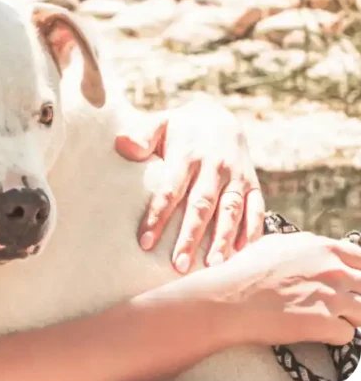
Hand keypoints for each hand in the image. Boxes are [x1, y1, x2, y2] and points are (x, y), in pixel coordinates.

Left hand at [115, 97, 264, 273]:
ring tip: (213, 265)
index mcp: (187, 155)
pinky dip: (252, 229)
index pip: (170, 190)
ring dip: (223, 238)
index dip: (158, 217)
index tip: (145, 242)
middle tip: (179, 265)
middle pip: (201, 206)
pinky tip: (241, 251)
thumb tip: (123, 147)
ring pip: (231, 210)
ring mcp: (236, 175)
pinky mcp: (252, 182)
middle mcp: (213, 167)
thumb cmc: (180, 128)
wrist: (219, 114)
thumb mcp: (159, 123)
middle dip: (190, 237)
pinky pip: (256, 207)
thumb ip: (142, 136)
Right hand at [185, 230, 360, 347]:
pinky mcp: (326, 323)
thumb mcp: (274, 244)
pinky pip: (348, 334)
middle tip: (335, 303)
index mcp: (321, 247)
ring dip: (347, 317)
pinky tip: (314, 330)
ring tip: (323, 317)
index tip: (350, 282)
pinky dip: (334, 335)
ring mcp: (332, 296)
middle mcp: (332, 269)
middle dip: (354, 296)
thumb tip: (318, 252)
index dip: (357, 272)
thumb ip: (304, 247)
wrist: (227, 298)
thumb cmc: (244, 271)